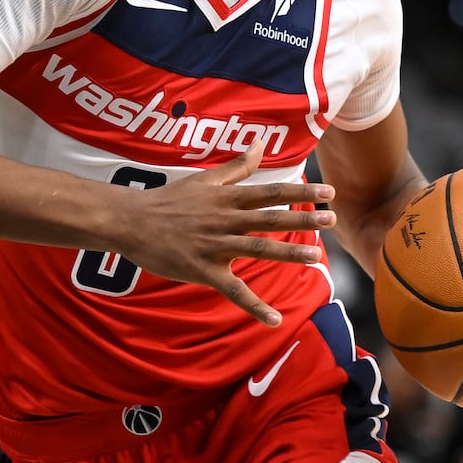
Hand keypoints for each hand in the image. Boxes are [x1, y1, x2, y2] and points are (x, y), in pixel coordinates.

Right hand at [113, 147, 335, 325]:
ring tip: (316, 257)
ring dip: (287, 253)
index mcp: (226, 198)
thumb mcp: (203, 180)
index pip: (270, 192)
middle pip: (269, 218)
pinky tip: (275, 319)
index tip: (328, 191)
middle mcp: (225, 220)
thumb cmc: (168, 200)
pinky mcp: (203, 270)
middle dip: (302, 219)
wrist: (131, 221)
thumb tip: (260, 144)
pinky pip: (233, 290)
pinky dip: (254, 306)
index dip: (300, 191)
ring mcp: (215, 246)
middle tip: (332, 219)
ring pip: (257, 249)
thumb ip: (236, 167)